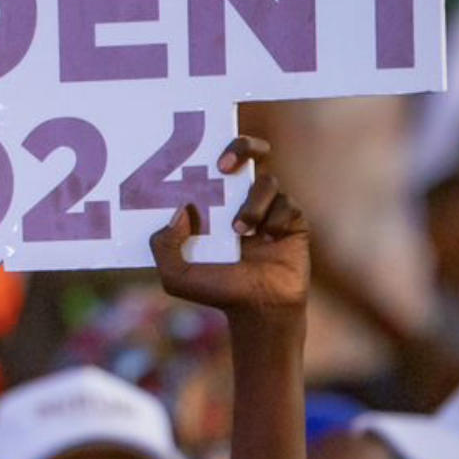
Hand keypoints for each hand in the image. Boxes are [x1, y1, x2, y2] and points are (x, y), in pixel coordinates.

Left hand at [149, 135, 307, 322]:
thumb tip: (179, 212)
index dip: (217, 149)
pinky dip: (276, 222)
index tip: (212, 162)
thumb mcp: (177, 275)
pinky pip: (288, 206)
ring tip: (240, 231)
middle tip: (225, 166)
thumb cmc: (218, 290)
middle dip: (243, 147)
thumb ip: (164, 247)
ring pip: (267, 183)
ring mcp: (271, 206)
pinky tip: (270, 241)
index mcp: (215, 200)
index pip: (218, 159)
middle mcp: (244, 196)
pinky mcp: (294, 219)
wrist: (259, 311)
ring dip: (252, 204)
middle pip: (253, 151)